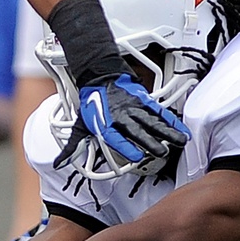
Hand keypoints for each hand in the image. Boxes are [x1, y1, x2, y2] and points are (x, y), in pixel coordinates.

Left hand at [71, 74, 188, 176]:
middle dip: (150, 141)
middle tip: (161, 152)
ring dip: (167, 131)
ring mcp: (134, 108)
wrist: (99, 77)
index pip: (116, 138)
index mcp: (106, 125)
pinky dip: (170, 120)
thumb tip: (59, 162)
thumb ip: (72, 147)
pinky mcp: (143, 101)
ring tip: (180, 141)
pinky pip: (158, 112)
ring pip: (152, 121)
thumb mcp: (79, 126)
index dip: (126, 147)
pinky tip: (180, 127)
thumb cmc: (91, 103)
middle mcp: (121, 116)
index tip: (136, 156)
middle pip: (137, 130)